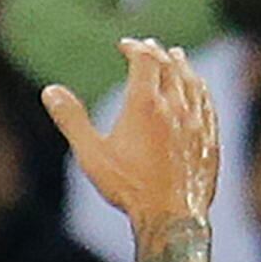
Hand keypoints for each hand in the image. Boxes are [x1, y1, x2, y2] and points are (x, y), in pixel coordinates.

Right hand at [42, 39, 219, 240]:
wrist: (172, 216)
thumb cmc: (129, 187)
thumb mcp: (92, 154)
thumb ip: (72, 120)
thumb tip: (50, 91)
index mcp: (145, 104)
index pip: (145, 60)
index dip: (135, 48)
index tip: (125, 45)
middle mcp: (175, 106)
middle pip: (170, 65)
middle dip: (157, 52)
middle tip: (148, 46)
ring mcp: (197, 121)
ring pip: (192, 81)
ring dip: (181, 65)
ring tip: (175, 57)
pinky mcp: (210, 137)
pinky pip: (207, 101)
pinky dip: (198, 87)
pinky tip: (197, 89)